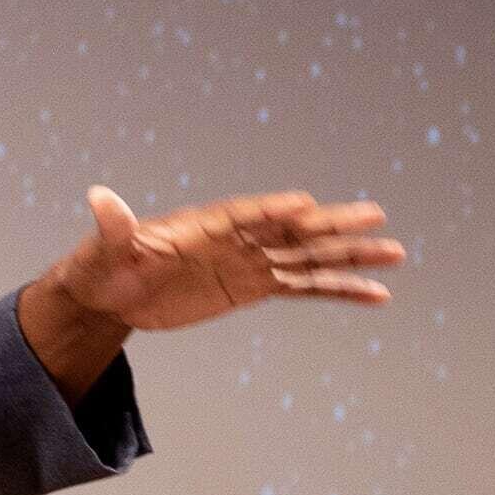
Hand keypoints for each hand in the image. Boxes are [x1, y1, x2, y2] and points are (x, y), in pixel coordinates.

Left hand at [45, 185, 405, 338]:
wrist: (112, 292)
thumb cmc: (105, 265)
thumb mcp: (104, 249)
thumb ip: (112, 226)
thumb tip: (98, 198)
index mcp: (205, 224)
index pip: (244, 215)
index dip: (272, 210)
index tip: (305, 204)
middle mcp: (237, 238)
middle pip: (292, 230)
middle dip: (332, 225)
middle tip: (376, 216)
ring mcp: (250, 261)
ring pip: (309, 258)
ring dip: (350, 258)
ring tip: (395, 255)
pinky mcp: (255, 287)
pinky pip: (305, 288)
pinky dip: (338, 290)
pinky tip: (376, 295)